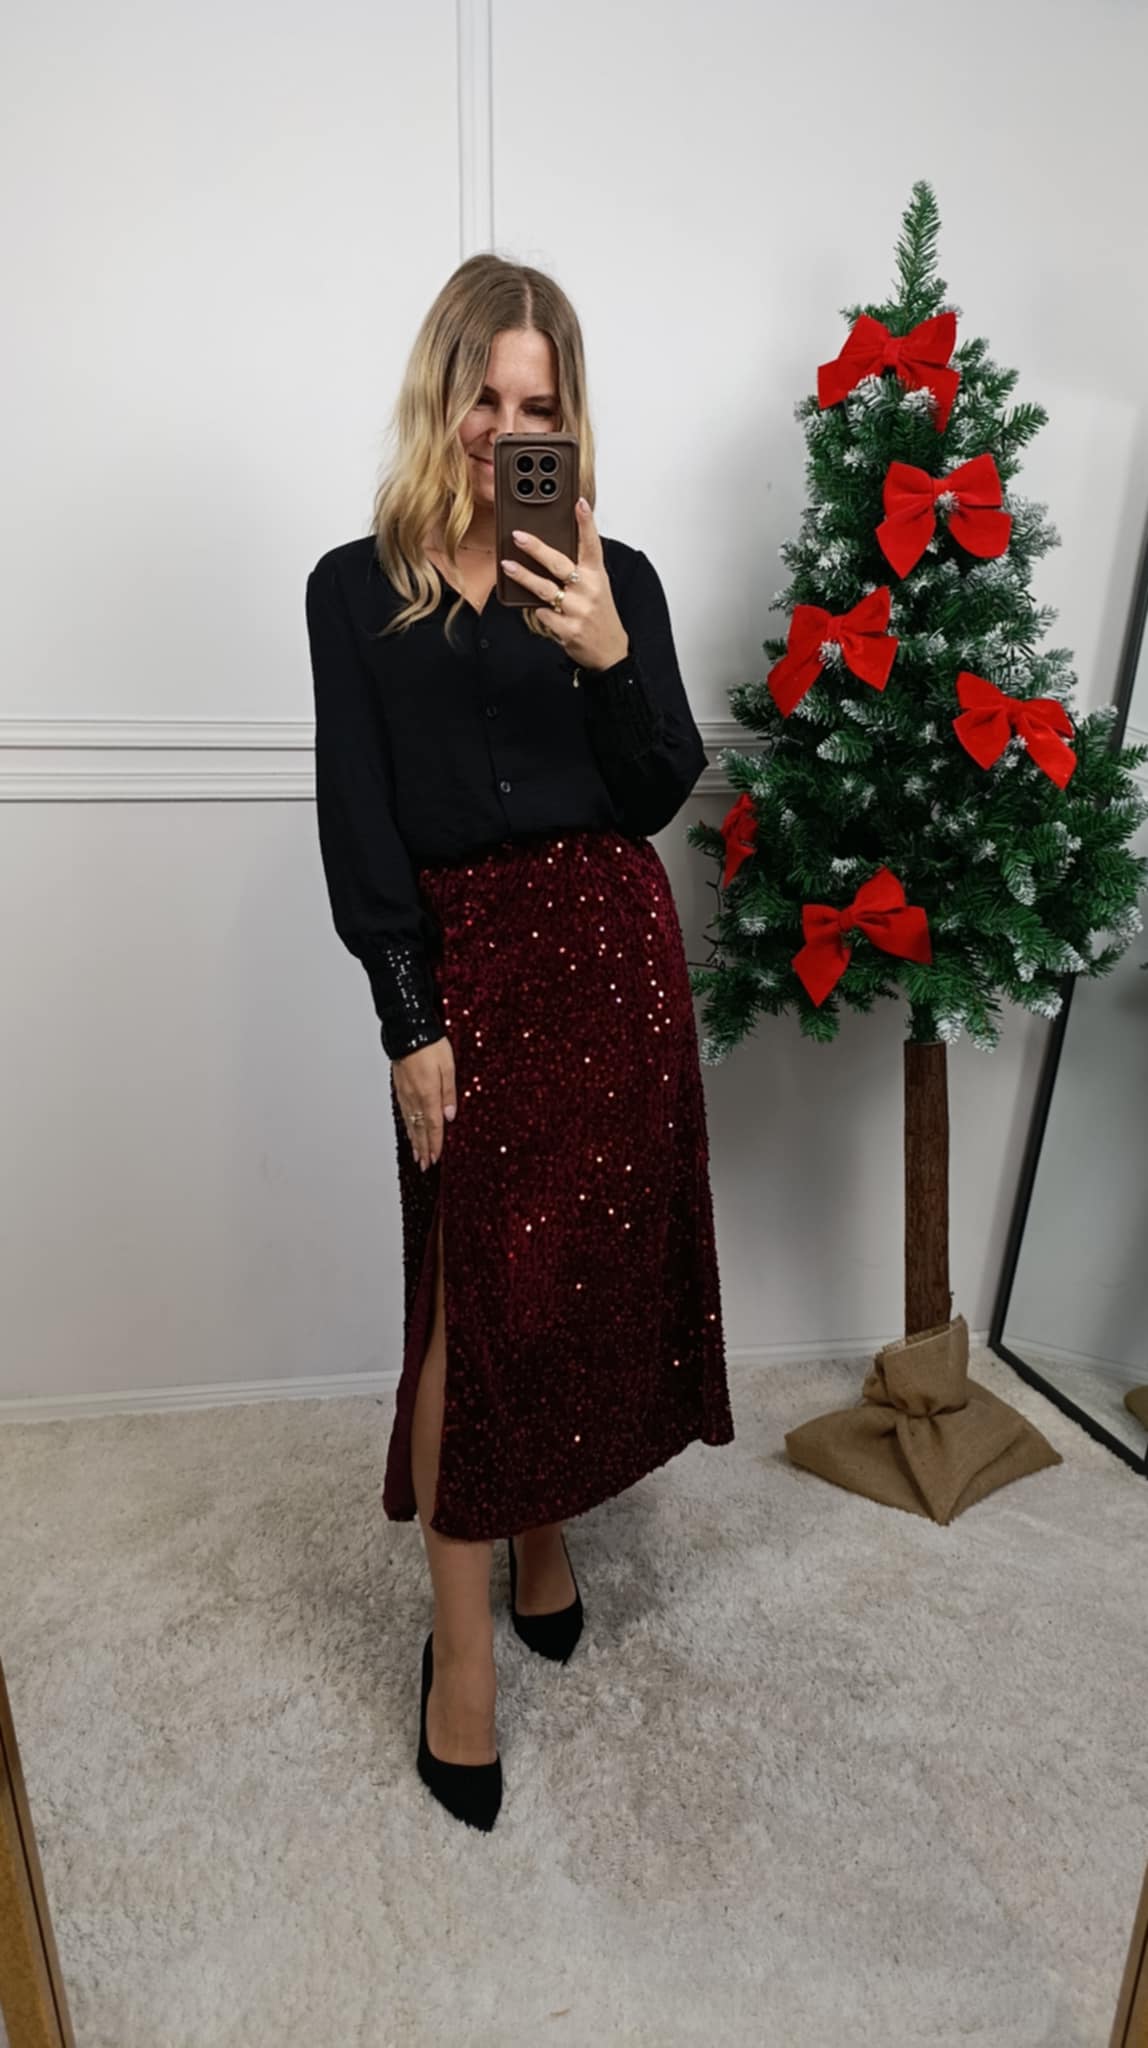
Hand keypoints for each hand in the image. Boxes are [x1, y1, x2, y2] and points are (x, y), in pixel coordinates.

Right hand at [392, 1036, 455, 1169]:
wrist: (407, 1030)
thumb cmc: (431, 1045)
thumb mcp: (448, 1066)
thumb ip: (449, 1093)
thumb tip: (450, 1116)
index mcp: (428, 1094)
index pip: (433, 1126)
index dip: (435, 1144)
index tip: (435, 1159)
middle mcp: (414, 1097)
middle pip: (420, 1129)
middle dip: (424, 1148)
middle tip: (425, 1165)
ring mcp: (405, 1093)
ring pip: (410, 1123)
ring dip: (414, 1141)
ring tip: (417, 1155)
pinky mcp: (400, 1087)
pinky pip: (404, 1113)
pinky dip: (407, 1126)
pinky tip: (409, 1130)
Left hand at [501, 498, 629, 670]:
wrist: (609, 650)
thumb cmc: (599, 614)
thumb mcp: (597, 587)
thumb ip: (578, 569)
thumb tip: (548, 552)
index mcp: (597, 575)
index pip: (592, 544)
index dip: (586, 522)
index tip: (578, 503)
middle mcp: (589, 590)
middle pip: (558, 564)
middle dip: (536, 548)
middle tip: (518, 536)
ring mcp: (578, 610)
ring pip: (544, 589)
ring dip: (523, 576)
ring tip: (507, 566)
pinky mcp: (568, 629)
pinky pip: (543, 614)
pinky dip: (539, 611)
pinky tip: (541, 609)